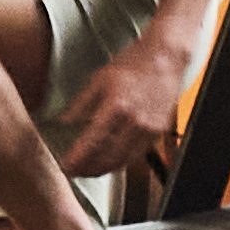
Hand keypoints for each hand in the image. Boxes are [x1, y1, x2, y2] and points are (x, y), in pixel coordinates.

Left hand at [53, 30, 191, 180]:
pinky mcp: (158, 132)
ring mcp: (149, 129)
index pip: (92, 142)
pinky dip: (121, 161)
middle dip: (89, 169)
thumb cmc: (133, 63)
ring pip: (124, 161)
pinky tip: (109, 160)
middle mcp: (134, 121)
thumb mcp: (99, 78)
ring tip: (89, 170)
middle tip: (75, 172)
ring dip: (104, 169)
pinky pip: (137, 154)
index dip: (77, 159)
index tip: (66, 166)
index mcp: (116, 106)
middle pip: (108, 158)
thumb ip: (81, 104)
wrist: (166, 57)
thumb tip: (63, 122)